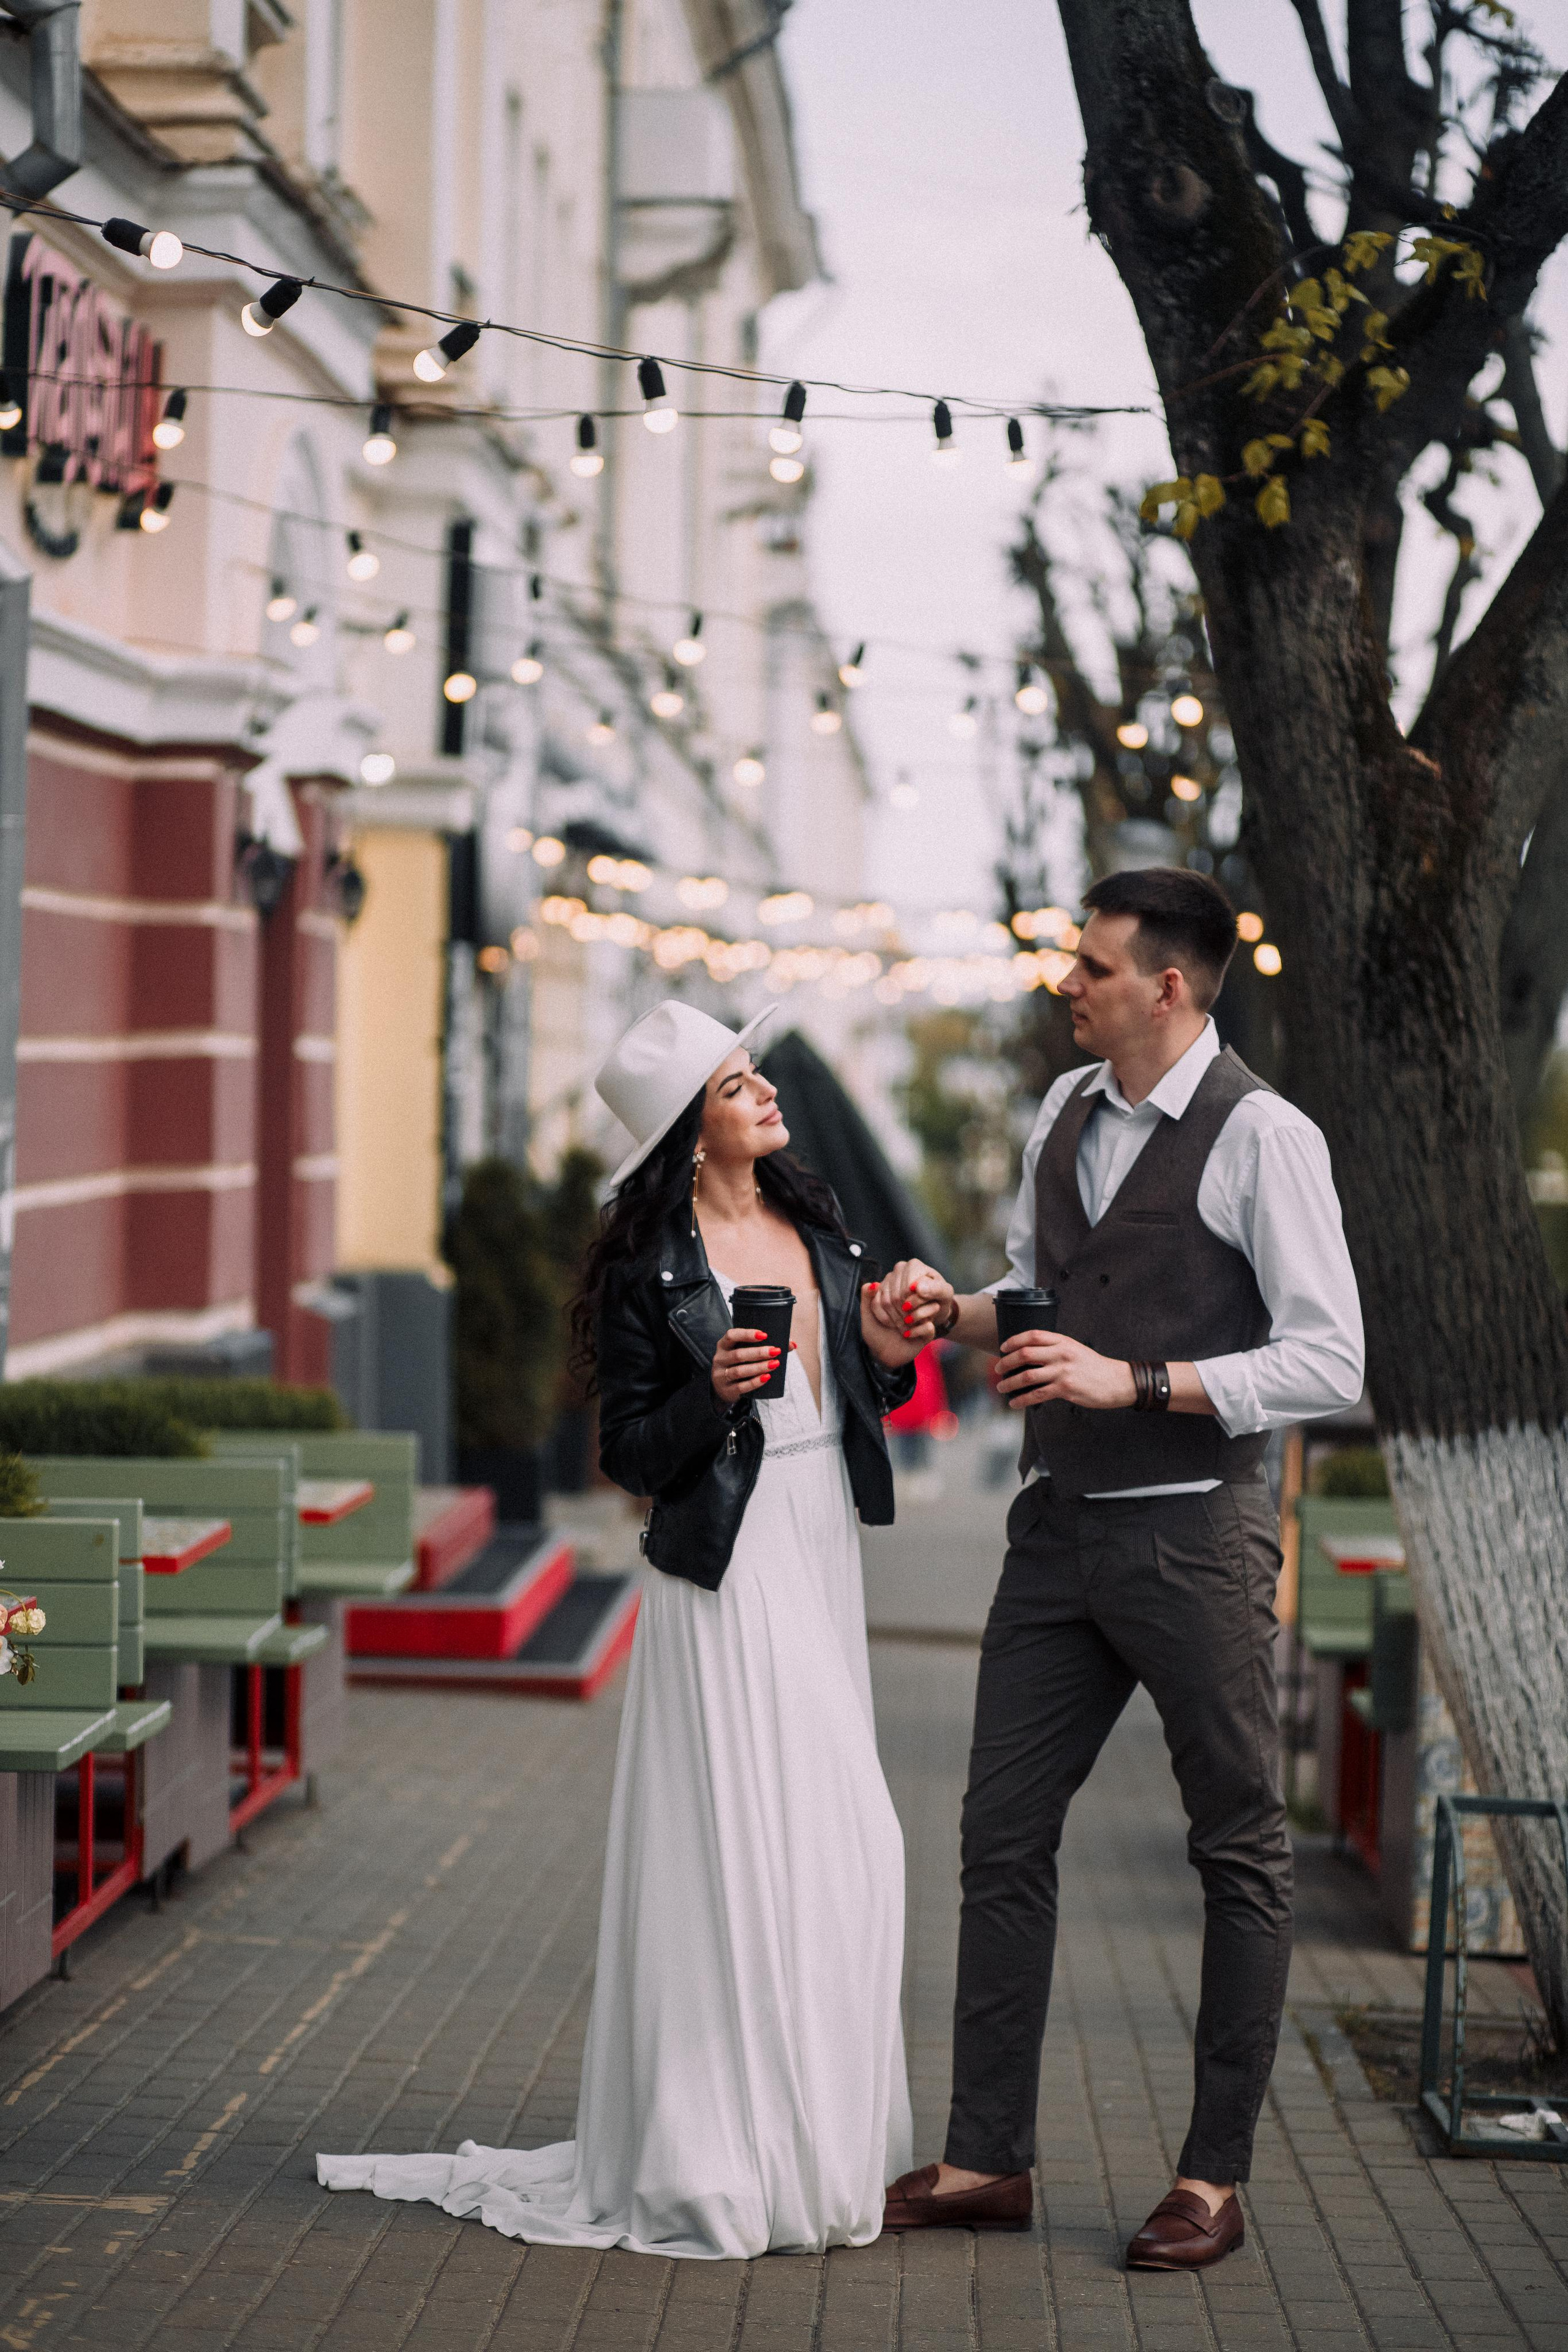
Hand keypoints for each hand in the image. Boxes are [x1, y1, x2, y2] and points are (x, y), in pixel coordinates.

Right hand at [711, 1326, 782, 1405]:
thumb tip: (792, 1344)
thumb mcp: (745, 1353)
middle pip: (738, 1355)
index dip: (747, 1334)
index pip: (731, 1335)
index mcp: (724, 1345)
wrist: (722, 1388)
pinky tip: (767, 1377)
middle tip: (776, 1351)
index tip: (764, 1335)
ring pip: (740, 1371)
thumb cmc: (738, 1364)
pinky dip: (755, 1382)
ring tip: (774, 1364)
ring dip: (759, 1367)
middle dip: (758, 1353)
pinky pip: (741, 1386)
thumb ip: (766, 1346)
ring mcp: (721, 1375)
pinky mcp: (727, 1390)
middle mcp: (720, 1359)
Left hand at [860, 1283, 938, 1366]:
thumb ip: (867, 1298)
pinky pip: (929, 1326)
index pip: (898, 1289)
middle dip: (898, 1313)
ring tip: (901, 1328)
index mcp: (899, 1296)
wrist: (884, 1355)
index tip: (880, 1316)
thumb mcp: (867, 1316)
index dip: (886, 1303)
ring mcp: (922, 1316)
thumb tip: (872, 1283)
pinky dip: (916, 1331)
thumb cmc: (876, 1334)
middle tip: (891, 1324)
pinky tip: (907, 1335)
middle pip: (914, 1298)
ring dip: (911, 1318)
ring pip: (929, 1307)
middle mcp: (913, 1304)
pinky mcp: (928, 1331)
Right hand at [870, 1259, 953, 1339]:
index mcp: (914, 1266)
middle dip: (906, 1315)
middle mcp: (899, 1268)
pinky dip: (886, 1319)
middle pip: (895, 1296)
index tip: (925, 1315)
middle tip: (916, 1325)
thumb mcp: (945, 1294)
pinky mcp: (880, 1289)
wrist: (934, 1304)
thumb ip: (935, 1289)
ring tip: (909, 1327)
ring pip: (885, 1302)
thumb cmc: (941, 1298)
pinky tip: (897, 1325)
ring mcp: (888, 1278)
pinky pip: (876, 1305)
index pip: (907, 1289)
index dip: (914, 1305)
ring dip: (897, 1319)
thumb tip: (917, 1288)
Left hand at [995, 1332, 1136, 1411]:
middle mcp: (1061, 1353)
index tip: (1002, 1348)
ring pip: (1027, 1376)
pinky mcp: (1065, 1389)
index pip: (1033, 1335)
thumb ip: (1055, 1348)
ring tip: (1001, 1387)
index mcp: (1063, 1341)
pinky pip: (1037, 1394)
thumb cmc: (1093, 1366)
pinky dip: (1022, 1399)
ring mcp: (1063, 1371)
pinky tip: (1014, 1402)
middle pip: (1025, 1354)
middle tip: (997, 1369)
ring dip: (1010, 1382)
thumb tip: (1029, 1353)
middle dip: (1006, 1362)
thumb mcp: (1075, 1349)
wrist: (1116, 1381)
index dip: (1014, 1340)